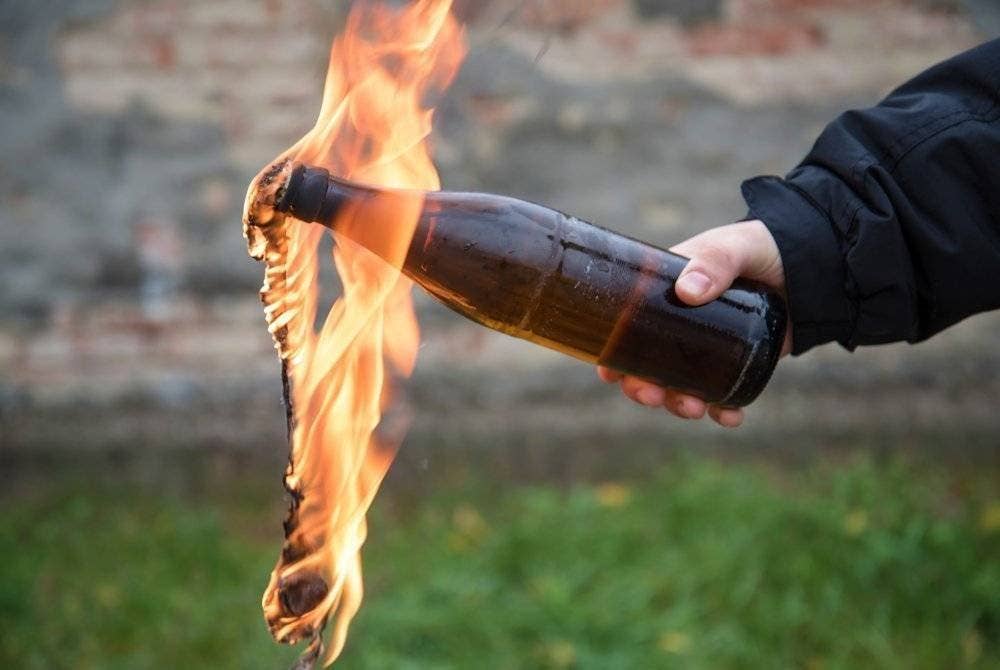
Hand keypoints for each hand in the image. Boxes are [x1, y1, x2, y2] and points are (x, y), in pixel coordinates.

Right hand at [597, 220, 791, 427]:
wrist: (812, 267)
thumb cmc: (762, 247)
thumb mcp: (735, 246)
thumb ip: (715, 262)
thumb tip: (687, 293)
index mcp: (664, 294)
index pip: (626, 327)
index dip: (612, 353)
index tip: (609, 372)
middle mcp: (678, 326)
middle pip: (646, 366)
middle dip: (642, 388)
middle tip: (651, 395)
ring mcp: (707, 349)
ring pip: (679, 386)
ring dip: (676, 404)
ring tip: (692, 409)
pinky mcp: (737, 365)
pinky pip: (722, 396)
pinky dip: (722, 411)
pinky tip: (729, 418)